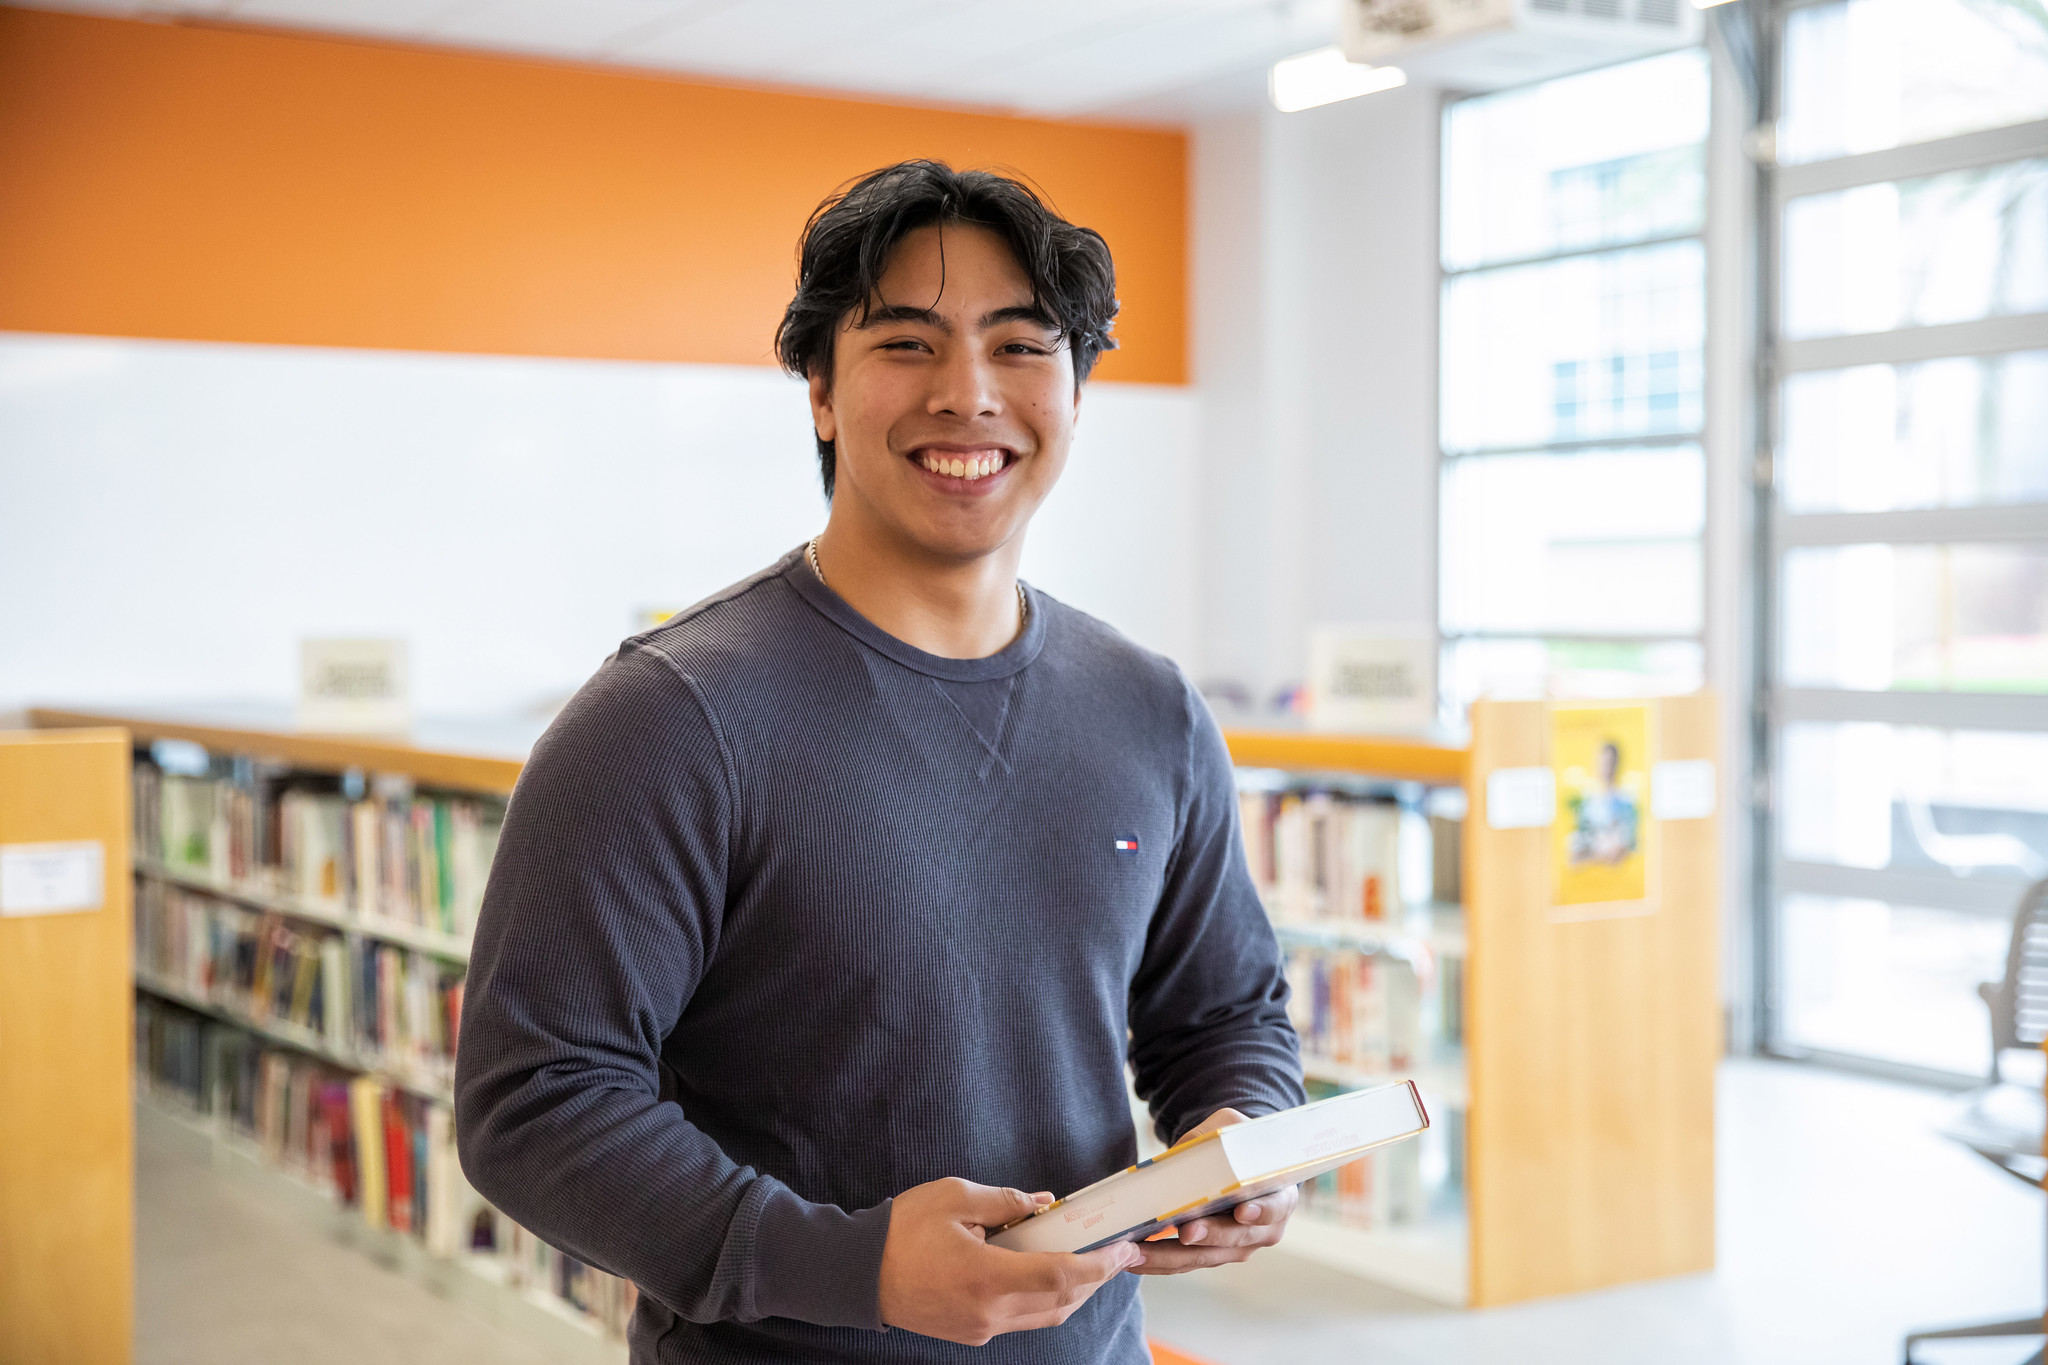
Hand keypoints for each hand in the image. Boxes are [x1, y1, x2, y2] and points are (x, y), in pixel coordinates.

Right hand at [878, 1177, 1143, 1344]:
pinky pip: (1024, 1320)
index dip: (1098, 1265)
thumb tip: (1043, 1204)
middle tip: (1118, 1255)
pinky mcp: (972, 1333)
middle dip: (1096, 1279)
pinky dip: (1047, 1300)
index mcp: (987, 1278)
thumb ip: (1005, 1201)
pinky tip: (1050, 1275)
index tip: (1123, 1250)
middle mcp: (990, 1313)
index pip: (1060, 1276)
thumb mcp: (954, 1197)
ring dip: (1074, 1292)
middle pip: (1062, 1302)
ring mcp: (981, 1328)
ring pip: (1046, 1316)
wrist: (856, 1274)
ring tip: (1092, 1264)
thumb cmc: (900, 1231)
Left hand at [1128, 1108, 1297, 1275]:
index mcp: (1279, 1196)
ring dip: (1169, 1257)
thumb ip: (1211, 1139)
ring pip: (1204, 1257)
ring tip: (1137, 1253)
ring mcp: (1237, 1247)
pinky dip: (1159, 1262)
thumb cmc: (1237, 1144)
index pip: (1275, 1207)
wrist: (1237, 1164)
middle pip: (1234, 1240)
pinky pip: (1186, 1263)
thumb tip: (1178, 1156)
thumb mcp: (1231, 1129)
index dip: (1260, 1211)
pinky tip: (1132, 1258)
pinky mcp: (1212, 1254)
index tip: (1241, 1211)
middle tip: (1183, 1232)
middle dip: (1207, 1236)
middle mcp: (1263, 1230)